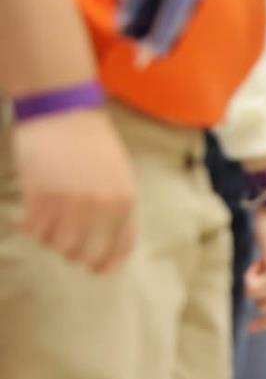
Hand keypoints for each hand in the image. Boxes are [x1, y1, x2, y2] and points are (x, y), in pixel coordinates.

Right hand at [11, 109, 135, 271]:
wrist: (62, 110)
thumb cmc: (92, 142)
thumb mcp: (118, 176)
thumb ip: (117, 208)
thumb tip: (110, 241)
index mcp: (124, 202)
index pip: (119, 249)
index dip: (105, 264)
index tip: (95, 268)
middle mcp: (100, 207)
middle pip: (85, 253)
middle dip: (74, 253)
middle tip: (64, 241)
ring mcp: (69, 202)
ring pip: (57, 245)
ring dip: (50, 239)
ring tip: (47, 223)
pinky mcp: (40, 195)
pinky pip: (33, 229)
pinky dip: (30, 228)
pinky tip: (29, 217)